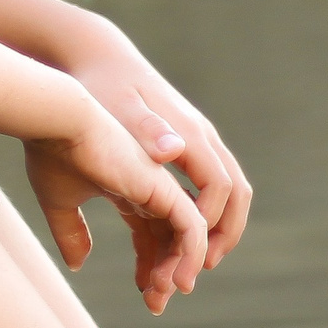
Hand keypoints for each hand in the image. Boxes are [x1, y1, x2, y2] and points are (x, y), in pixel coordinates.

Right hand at [24, 103, 210, 313]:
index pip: (152, 234)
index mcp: (132, 187)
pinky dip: (190, 256)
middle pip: (172, 239)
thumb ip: (71, 233)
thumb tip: (77, 264)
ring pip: (187, 237)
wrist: (58, 121)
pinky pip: (192, 230)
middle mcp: (153, 187)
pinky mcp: (163, 188)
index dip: (149, 265)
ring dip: (178, 270)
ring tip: (161, 296)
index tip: (144, 294)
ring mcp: (161, 187)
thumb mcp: (60, 202)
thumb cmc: (53, 152)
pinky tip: (176, 280)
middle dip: (166, 273)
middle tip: (155, 305)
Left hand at [56, 17, 252, 268]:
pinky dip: (187, 221)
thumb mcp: (119, 109)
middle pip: (234, 194)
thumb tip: (175, 151)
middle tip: (198, 272)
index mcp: (190, 135)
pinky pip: (196, 191)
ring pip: (219, 195)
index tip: (190, 256)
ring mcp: (190, 145)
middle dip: (222, 236)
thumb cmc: (101, 85)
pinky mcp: (175, 151)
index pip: (219, 188)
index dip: (209, 224)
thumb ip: (147, 129)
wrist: (93, 55)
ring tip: (183, 268)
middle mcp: (199, 140)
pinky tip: (163, 247)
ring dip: (209, 234)